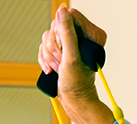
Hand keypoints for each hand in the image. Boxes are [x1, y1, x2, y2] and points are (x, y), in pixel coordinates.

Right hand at [38, 6, 114, 123]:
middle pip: (56, 25)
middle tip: (60, 61)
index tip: (62, 46)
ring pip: (48, 36)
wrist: (74, 101)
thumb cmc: (77, 83)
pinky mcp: (61, 51)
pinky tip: (51, 70)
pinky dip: (44, 58)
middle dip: (53, 46)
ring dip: (48, 54)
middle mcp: (82, 36)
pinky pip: (44, 46)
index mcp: (92, 34)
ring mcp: (70, 44)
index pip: (70, 15)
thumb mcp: (70, 56)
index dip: (61, 29)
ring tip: (57, 68)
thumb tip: (62, 10)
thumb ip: (67, 32)